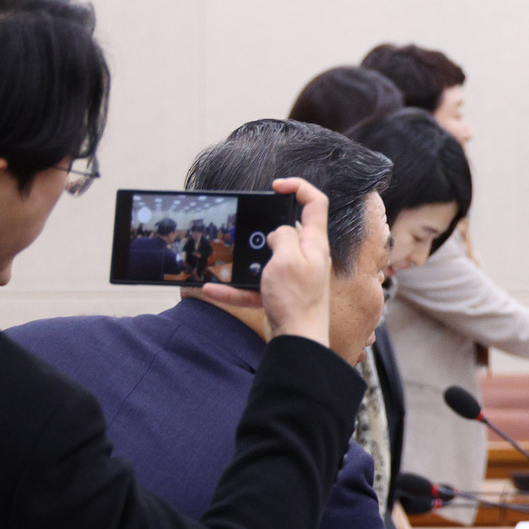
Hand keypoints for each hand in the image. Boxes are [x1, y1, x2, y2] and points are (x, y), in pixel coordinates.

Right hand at [200, 177, 331, 345]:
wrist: (297, 342)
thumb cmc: (297, 301)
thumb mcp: (288, 258)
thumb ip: (284, 236)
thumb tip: (279, 232)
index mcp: (313, 244)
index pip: (315, 203)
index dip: (298, 187)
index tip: (276, 186)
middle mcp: (307, 258)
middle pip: (288, 230)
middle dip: (265, 228)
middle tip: (248, 229)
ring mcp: (294, 277)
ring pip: (267, 259)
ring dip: (246, 260)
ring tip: (226, 260)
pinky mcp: (282, 295)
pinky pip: (255, 286)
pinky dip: (236, 288)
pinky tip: (213, 289)